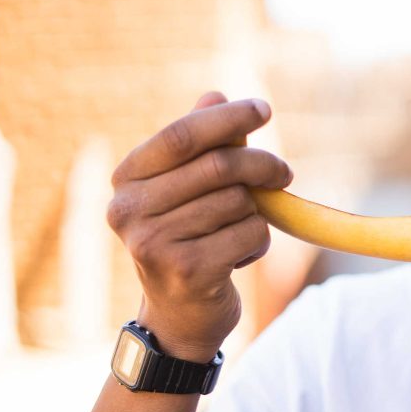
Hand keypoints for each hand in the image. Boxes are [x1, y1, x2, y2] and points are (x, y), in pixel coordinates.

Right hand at [107, 92, 292, 362]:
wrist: (180, 317)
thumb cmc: (187, 240)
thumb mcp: (187, 191)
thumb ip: (200, 145)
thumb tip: (215, 94)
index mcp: (126, 180)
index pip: (181, 135)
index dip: (226, 118)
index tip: (263, 109)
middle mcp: (129, 210)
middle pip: (219, 166)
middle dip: (262, 165)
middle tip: (284, 173)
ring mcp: (154, 243)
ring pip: (239, 202)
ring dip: (256, 213)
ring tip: (238, 232)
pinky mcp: (188, 271)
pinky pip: (250, 234)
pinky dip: (258, 242)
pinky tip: (237, 258)